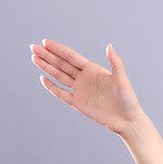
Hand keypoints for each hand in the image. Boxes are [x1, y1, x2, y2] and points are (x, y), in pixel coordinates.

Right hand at [29, 38, 143, 136]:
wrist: (127, 121)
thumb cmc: (128, 100)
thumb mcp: (122, 81)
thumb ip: (115, 64)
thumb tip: (109, 46)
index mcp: (93, 70)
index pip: (72, 57)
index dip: (59, 49)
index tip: (45, 42)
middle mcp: (84, 78)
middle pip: (62, 64)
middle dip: (48, 56)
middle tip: (33, 47)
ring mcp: (80, 90)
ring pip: (59, 76)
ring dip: (47, 68)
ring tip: (34, 58)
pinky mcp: (78, 103)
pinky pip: (62, 94)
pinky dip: (52, 87)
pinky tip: (43, 79)